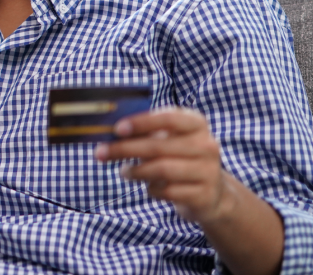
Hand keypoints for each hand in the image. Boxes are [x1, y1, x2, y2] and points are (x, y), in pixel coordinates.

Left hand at [95, 106, 226, 224]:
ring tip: (124, 172)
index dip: (141, 122)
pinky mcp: (204, 195)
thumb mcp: (169, 140)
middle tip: (101, 153)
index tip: (117, 129)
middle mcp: (207, 145)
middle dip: (124, 149)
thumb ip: (146, 133)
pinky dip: (151, 189)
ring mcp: (208, 171)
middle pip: (158, 146)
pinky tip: (148, 186)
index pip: (169, 118)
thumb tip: (112, 132)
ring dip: (136, 171)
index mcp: (196, 124)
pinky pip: (168, 191)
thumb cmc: (179, 159)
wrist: (211, 193)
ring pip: (162, 169)